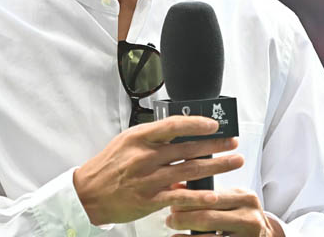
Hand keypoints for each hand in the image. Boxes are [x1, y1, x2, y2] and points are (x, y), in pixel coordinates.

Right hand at [73, 115, 243, 225]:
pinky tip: (215, 195)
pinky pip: (180, 197)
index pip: (172, 125)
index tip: (213, 124)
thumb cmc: (109, 165)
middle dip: (215, 145)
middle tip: (233, 142)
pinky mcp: (150, 200)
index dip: (196, 123)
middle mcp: (145, 156)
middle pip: (187, 148)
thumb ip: (152, 139)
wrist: (89, 192)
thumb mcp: (127, 141)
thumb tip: (181, 135)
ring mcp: (149, 179)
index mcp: (139, 137)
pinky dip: (199, 196)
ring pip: (189, 170)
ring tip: (233, 161)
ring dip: (215, 166)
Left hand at [166, 187, 285, 235]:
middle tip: (169, 219)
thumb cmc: (242, 214)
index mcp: (246, 198)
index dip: (188, 200)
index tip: (171, 201)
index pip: (211, 196)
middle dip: (184, 218)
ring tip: (174, 233)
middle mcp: (250, 218)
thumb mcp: (231, 199)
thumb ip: (207, 191)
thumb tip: (174, 185)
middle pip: (209, 218)